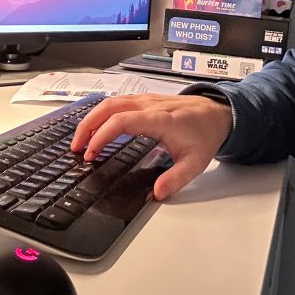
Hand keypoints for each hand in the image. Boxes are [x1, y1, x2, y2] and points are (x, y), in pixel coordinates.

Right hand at [70, 94, 232, 200]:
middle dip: (88, 125)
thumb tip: (157, 193)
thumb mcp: (196, 163)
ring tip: (81, 140)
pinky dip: (101, 114)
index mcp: (159, 119)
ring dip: (92, 118)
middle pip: (109, 106)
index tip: (90, 154)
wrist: (219, 113)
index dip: (102, 136)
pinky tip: (96, 127)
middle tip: (76, 148)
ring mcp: (145, 100)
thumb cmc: (205, 135)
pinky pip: (117, 102)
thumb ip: (176, 179)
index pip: (121, 121)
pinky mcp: (144, 101)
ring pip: (110, 101)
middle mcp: (149, 105)